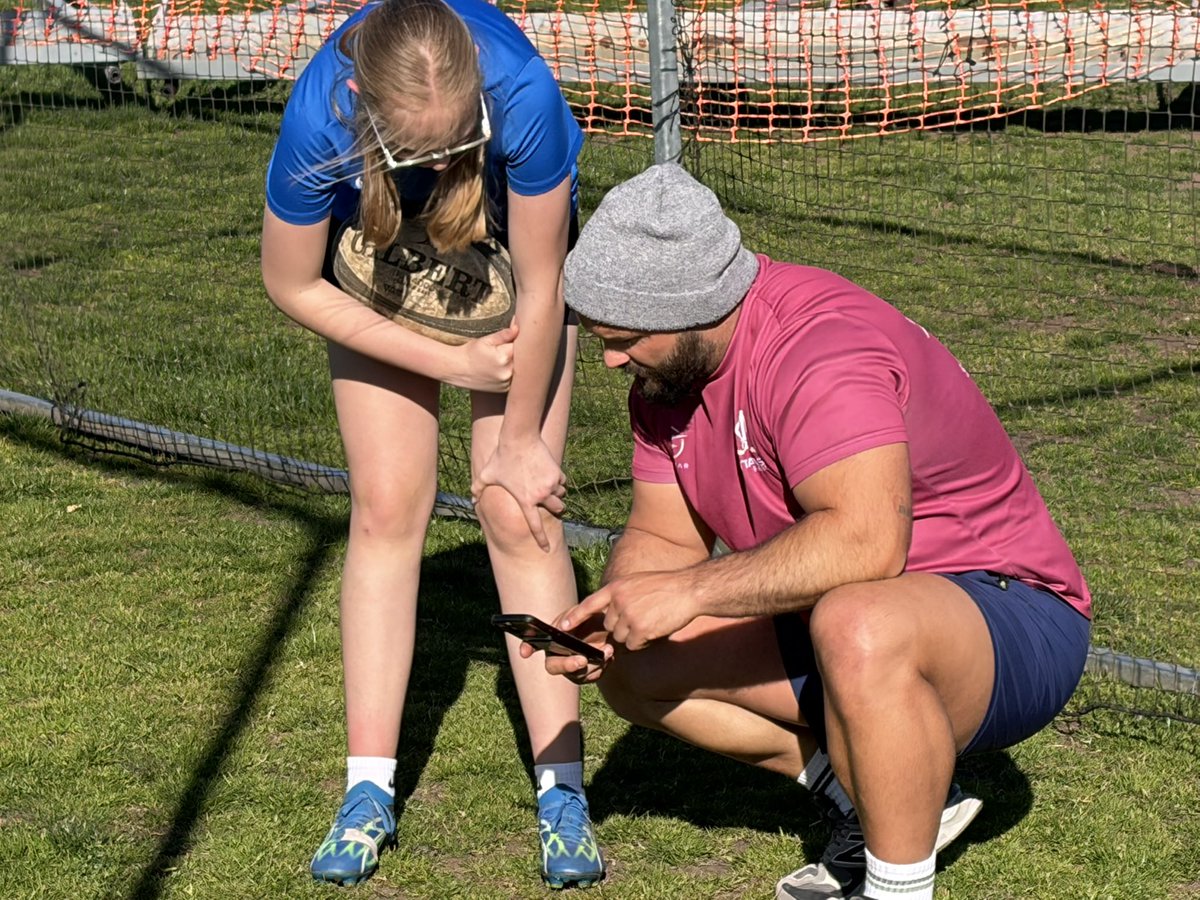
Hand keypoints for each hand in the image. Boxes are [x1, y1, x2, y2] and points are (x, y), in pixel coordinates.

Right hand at [443, 321, 516, 391]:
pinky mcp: (504, 389)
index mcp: (504, 357)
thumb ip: (504, 335)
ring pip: (518, 369)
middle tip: (504, 349)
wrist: (457, 370)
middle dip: (517, 352)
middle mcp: (507, 371)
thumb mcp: (485, 341)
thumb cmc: (469, 353)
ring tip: (499, 359)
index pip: (520, 346)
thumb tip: (517, 328)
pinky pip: (513, 379)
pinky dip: (510, 372)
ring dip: (515, 363)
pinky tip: (499, 368)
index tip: (513, 338)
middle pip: (522, 359)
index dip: (518, 340)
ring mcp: (506, 382)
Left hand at [471, 437, 567, 551]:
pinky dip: (557, 480)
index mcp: (525, 501)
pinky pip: (561, 481)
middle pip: (557, 509)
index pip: (535, 526)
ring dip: (556, 492)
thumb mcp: (487, 474)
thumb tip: (471, 500)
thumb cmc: (502, 457)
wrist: (519, 438)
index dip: (541, 539)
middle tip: (551, 504)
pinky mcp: (557, 472)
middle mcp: (540, 495)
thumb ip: (478, 489)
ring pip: (560, 494)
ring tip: (546, 485)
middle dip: (556, 508)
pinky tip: (548, 472)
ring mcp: (550, 484)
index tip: (546, 549)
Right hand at [518, 612, 611, 683]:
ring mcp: (572, 666)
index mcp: (553, 637)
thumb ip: (571, 617)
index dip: (526, 647)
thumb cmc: (593, 618)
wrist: (614, 627)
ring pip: (576, 675)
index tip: (525, 653)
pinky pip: (591, 676)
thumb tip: (561, 628)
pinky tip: (609, 653)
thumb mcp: (582, 612)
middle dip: (567, 665)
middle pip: (553, 666)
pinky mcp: (587, 674)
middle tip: (583, 660)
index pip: (533, 643)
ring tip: (608, 649)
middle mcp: (558, 654)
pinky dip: (602, 666)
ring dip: (593, 664)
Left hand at [560, 570, 703, 650]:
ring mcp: (628, 617)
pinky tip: (656, 628)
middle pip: (610, 626)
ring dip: (634, 635)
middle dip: (623, 627)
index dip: (575, 616)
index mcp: (616, 588)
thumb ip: (620, 595)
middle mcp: (618, 602)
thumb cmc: (666, 586)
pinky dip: (644, 642)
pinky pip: (634, 645)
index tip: (562, 626)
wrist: (688, 590)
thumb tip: (610, 613)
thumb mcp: (637, 583)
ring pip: (621, 638)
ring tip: (652, 620)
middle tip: (644, 616)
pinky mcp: (639, 631)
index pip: (589, 604)